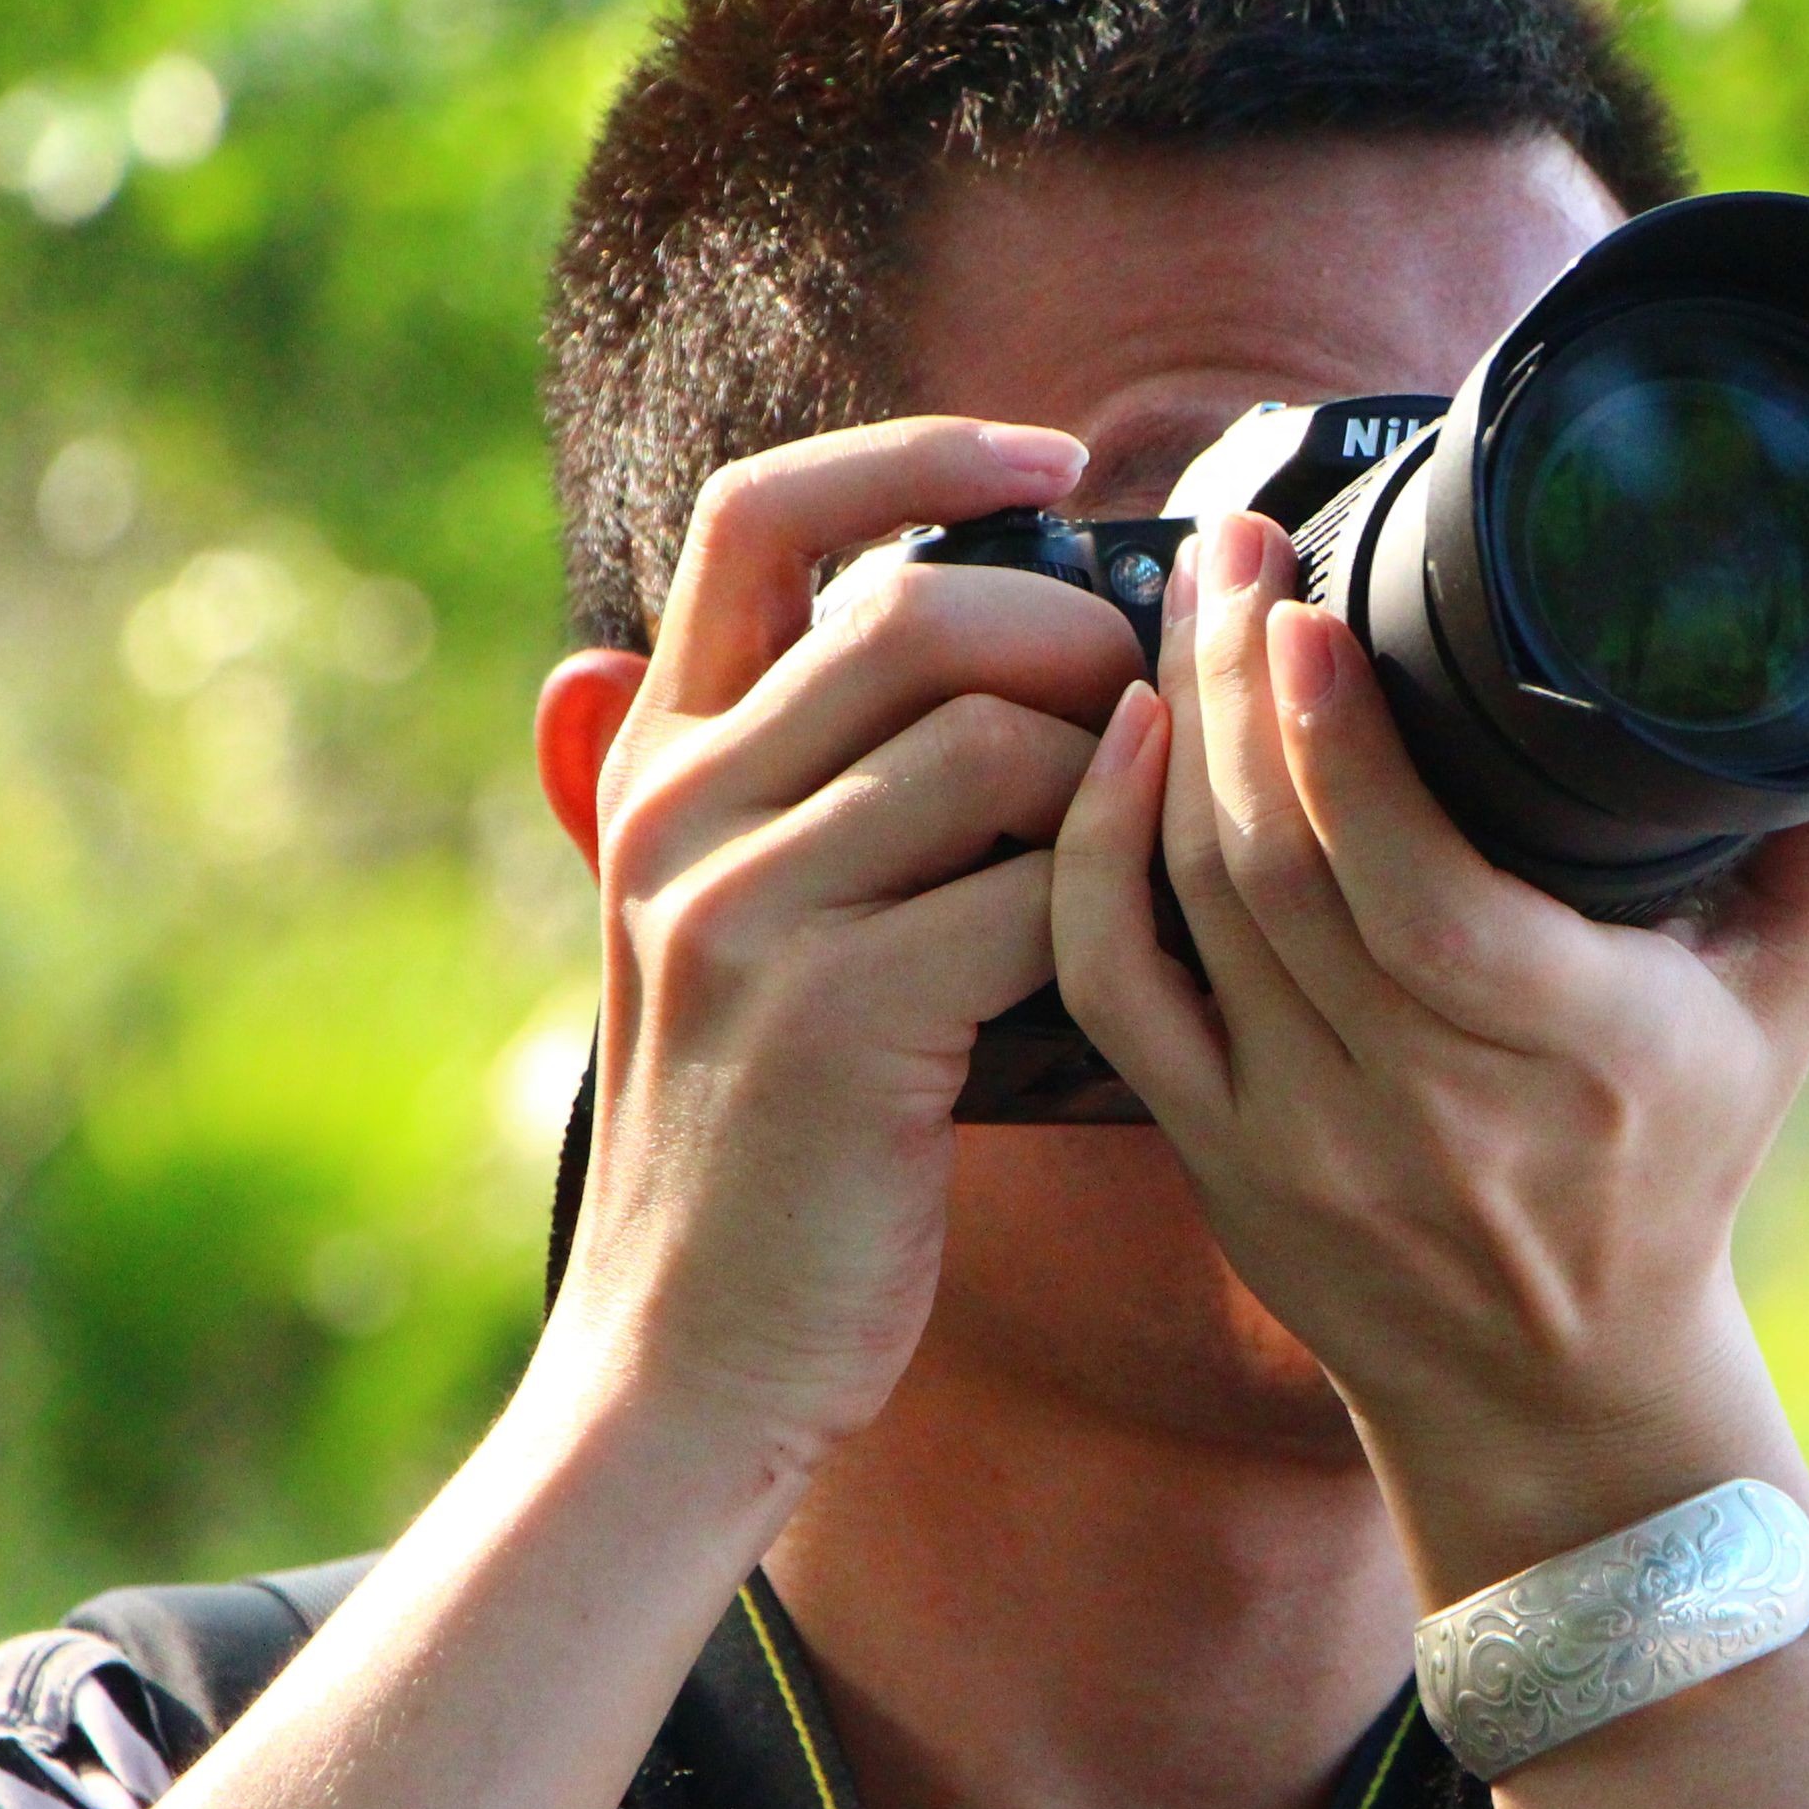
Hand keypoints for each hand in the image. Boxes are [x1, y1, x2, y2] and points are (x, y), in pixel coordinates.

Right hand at [543, 418, 1142, 1472]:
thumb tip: (1023, 638)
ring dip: (1112, 782)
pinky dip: (1115, 900)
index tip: (1055, 452)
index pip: (762, 516)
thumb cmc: (787, 1139)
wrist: (693, 1357)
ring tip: (1138, 856)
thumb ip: (837, 783)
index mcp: (660, 762)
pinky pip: (1031, 885)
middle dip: (1077, 639)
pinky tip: (1135, 952)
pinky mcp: (829, 1016)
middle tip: (1148, 723)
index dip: (916, 451)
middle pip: (919, 606)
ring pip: (991, 735)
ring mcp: (740, 908)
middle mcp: (677, 810)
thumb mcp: (766, 927)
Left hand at [1048, 511, 1808, 1594]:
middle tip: (1236, 547)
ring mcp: (1301, 1139)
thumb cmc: (1676, 1162)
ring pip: (1193, 908)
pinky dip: (1098, 862)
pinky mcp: (1214, 1154)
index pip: (1426, 900)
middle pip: (1284, 872)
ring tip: (1194, 602)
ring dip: (1174, 739)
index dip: (1347, 754)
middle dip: (1238, 686)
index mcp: (1578, 1053)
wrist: (1555, 1387)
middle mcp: (1427, 1107)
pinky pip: (1114, 991)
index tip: (1311, 611)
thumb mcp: (1789, 1007)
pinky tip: (1120, 747)